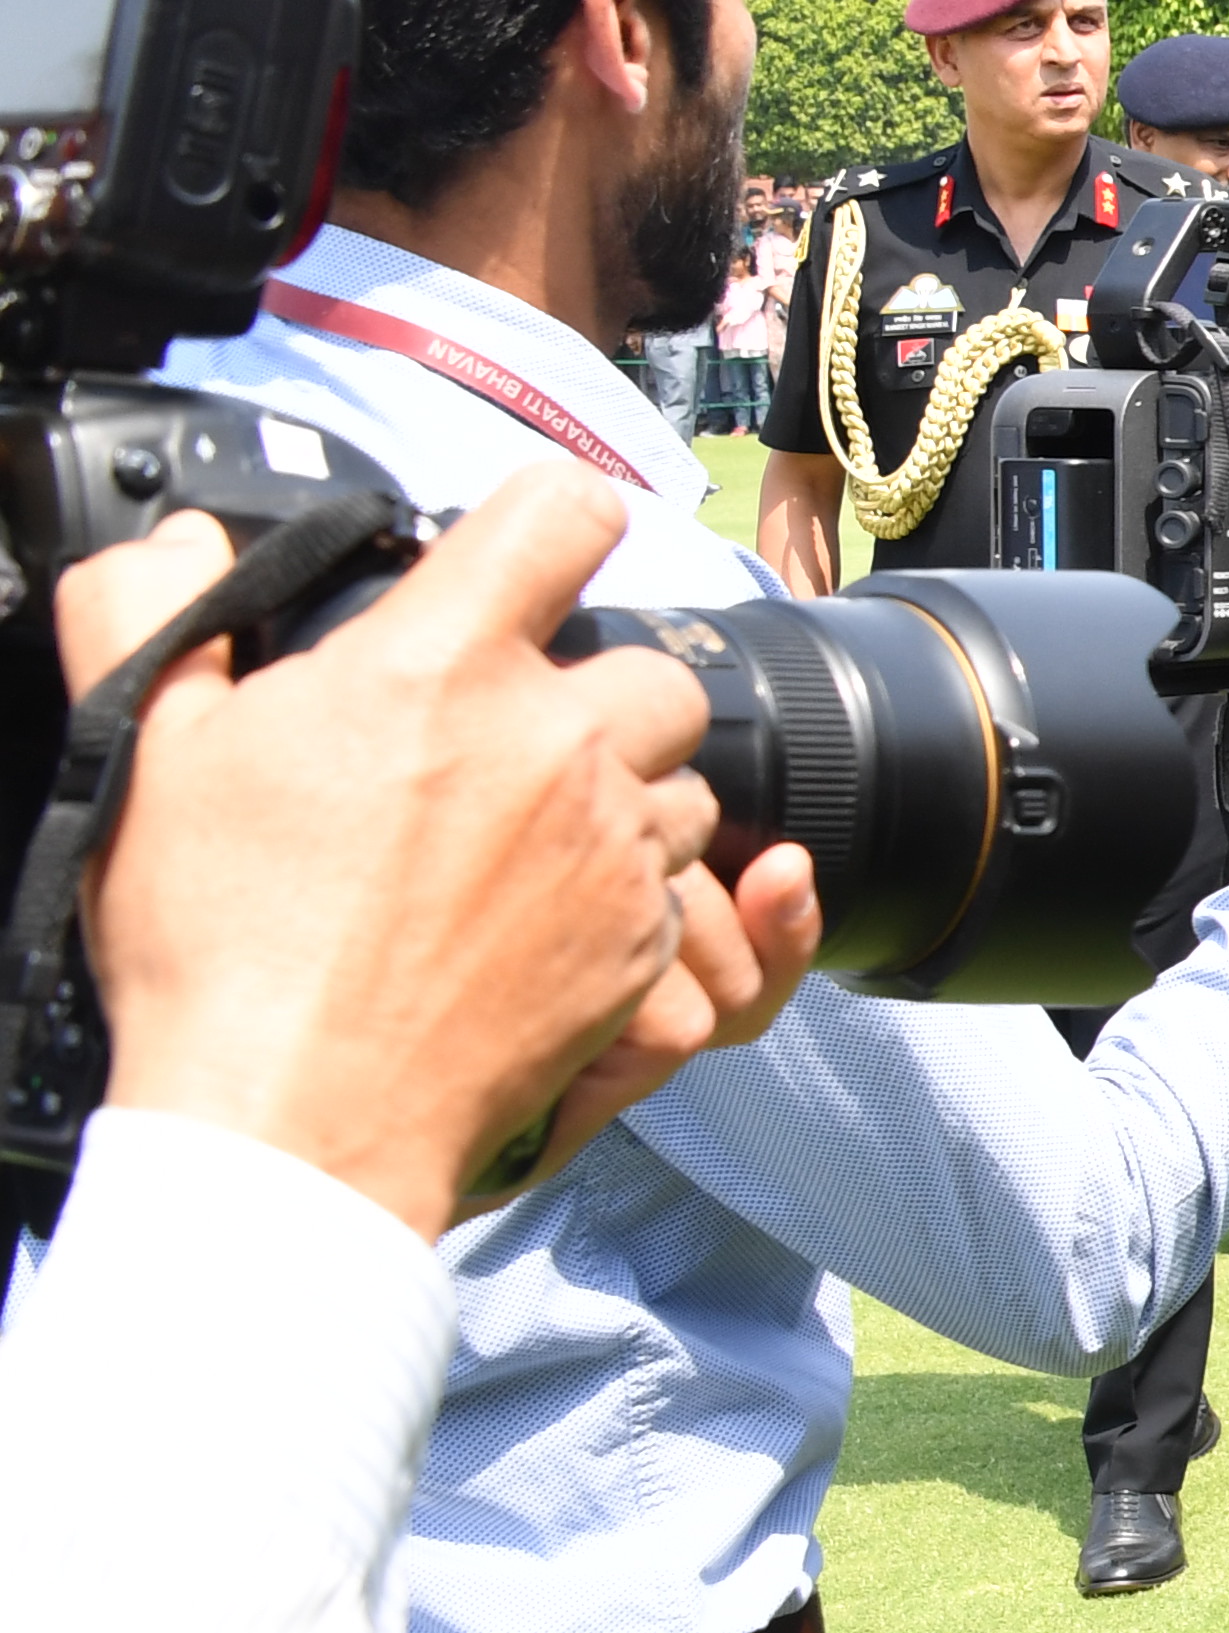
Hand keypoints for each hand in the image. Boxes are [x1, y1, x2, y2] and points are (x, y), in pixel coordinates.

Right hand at [67, 471, 818, 1234]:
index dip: (550, 521)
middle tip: (504, 745)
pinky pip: (679, 886)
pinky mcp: (642, 942)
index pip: (560, 515)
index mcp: (439, 667)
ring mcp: (612, 844)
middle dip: (594, 692)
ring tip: (519, 843)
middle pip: (649, 665)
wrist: (290, 1116)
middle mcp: (555, 741)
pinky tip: (543, 920)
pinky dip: (630, 893)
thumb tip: (184, 540)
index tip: (530, 555)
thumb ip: (157, 609)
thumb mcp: (146, 750)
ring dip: (622, 796)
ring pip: (680, 779)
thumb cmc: (215, 940)